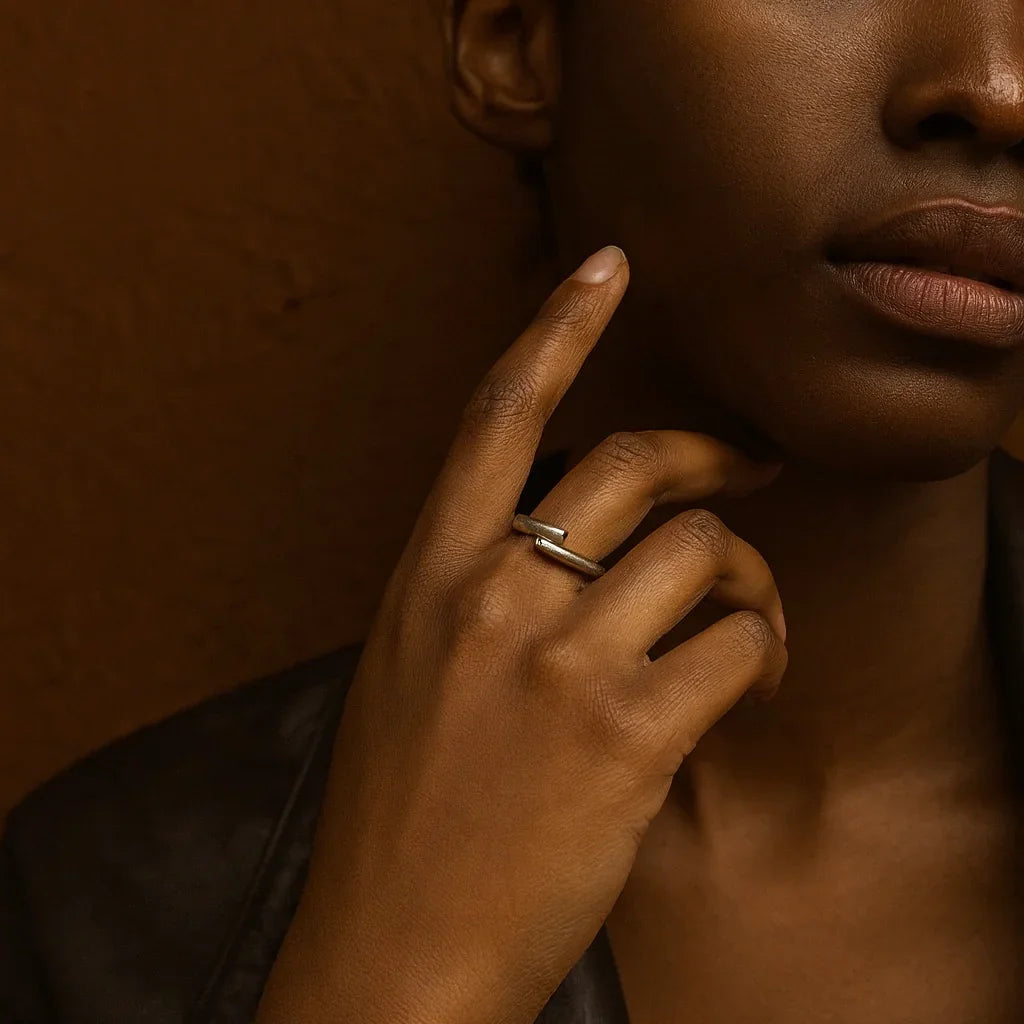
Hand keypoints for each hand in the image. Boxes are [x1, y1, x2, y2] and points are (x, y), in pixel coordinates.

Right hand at [254, 245, 787, 1023]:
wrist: (397, 944)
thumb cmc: (404, 812)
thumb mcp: (415, 672)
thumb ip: (479, 595)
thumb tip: (572, 547)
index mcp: (429, 572)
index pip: (497, 413)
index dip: (557, 327)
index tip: (608, 265)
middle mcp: (493, 594)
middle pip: (634, 461)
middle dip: (710, 458)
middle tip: (751, 474)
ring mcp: (561, 658)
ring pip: (702, 550)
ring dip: (746, 577)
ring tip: (748, 623)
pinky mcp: (629, 729)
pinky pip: (736, 641)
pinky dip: (763, 651)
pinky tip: (751, 683)